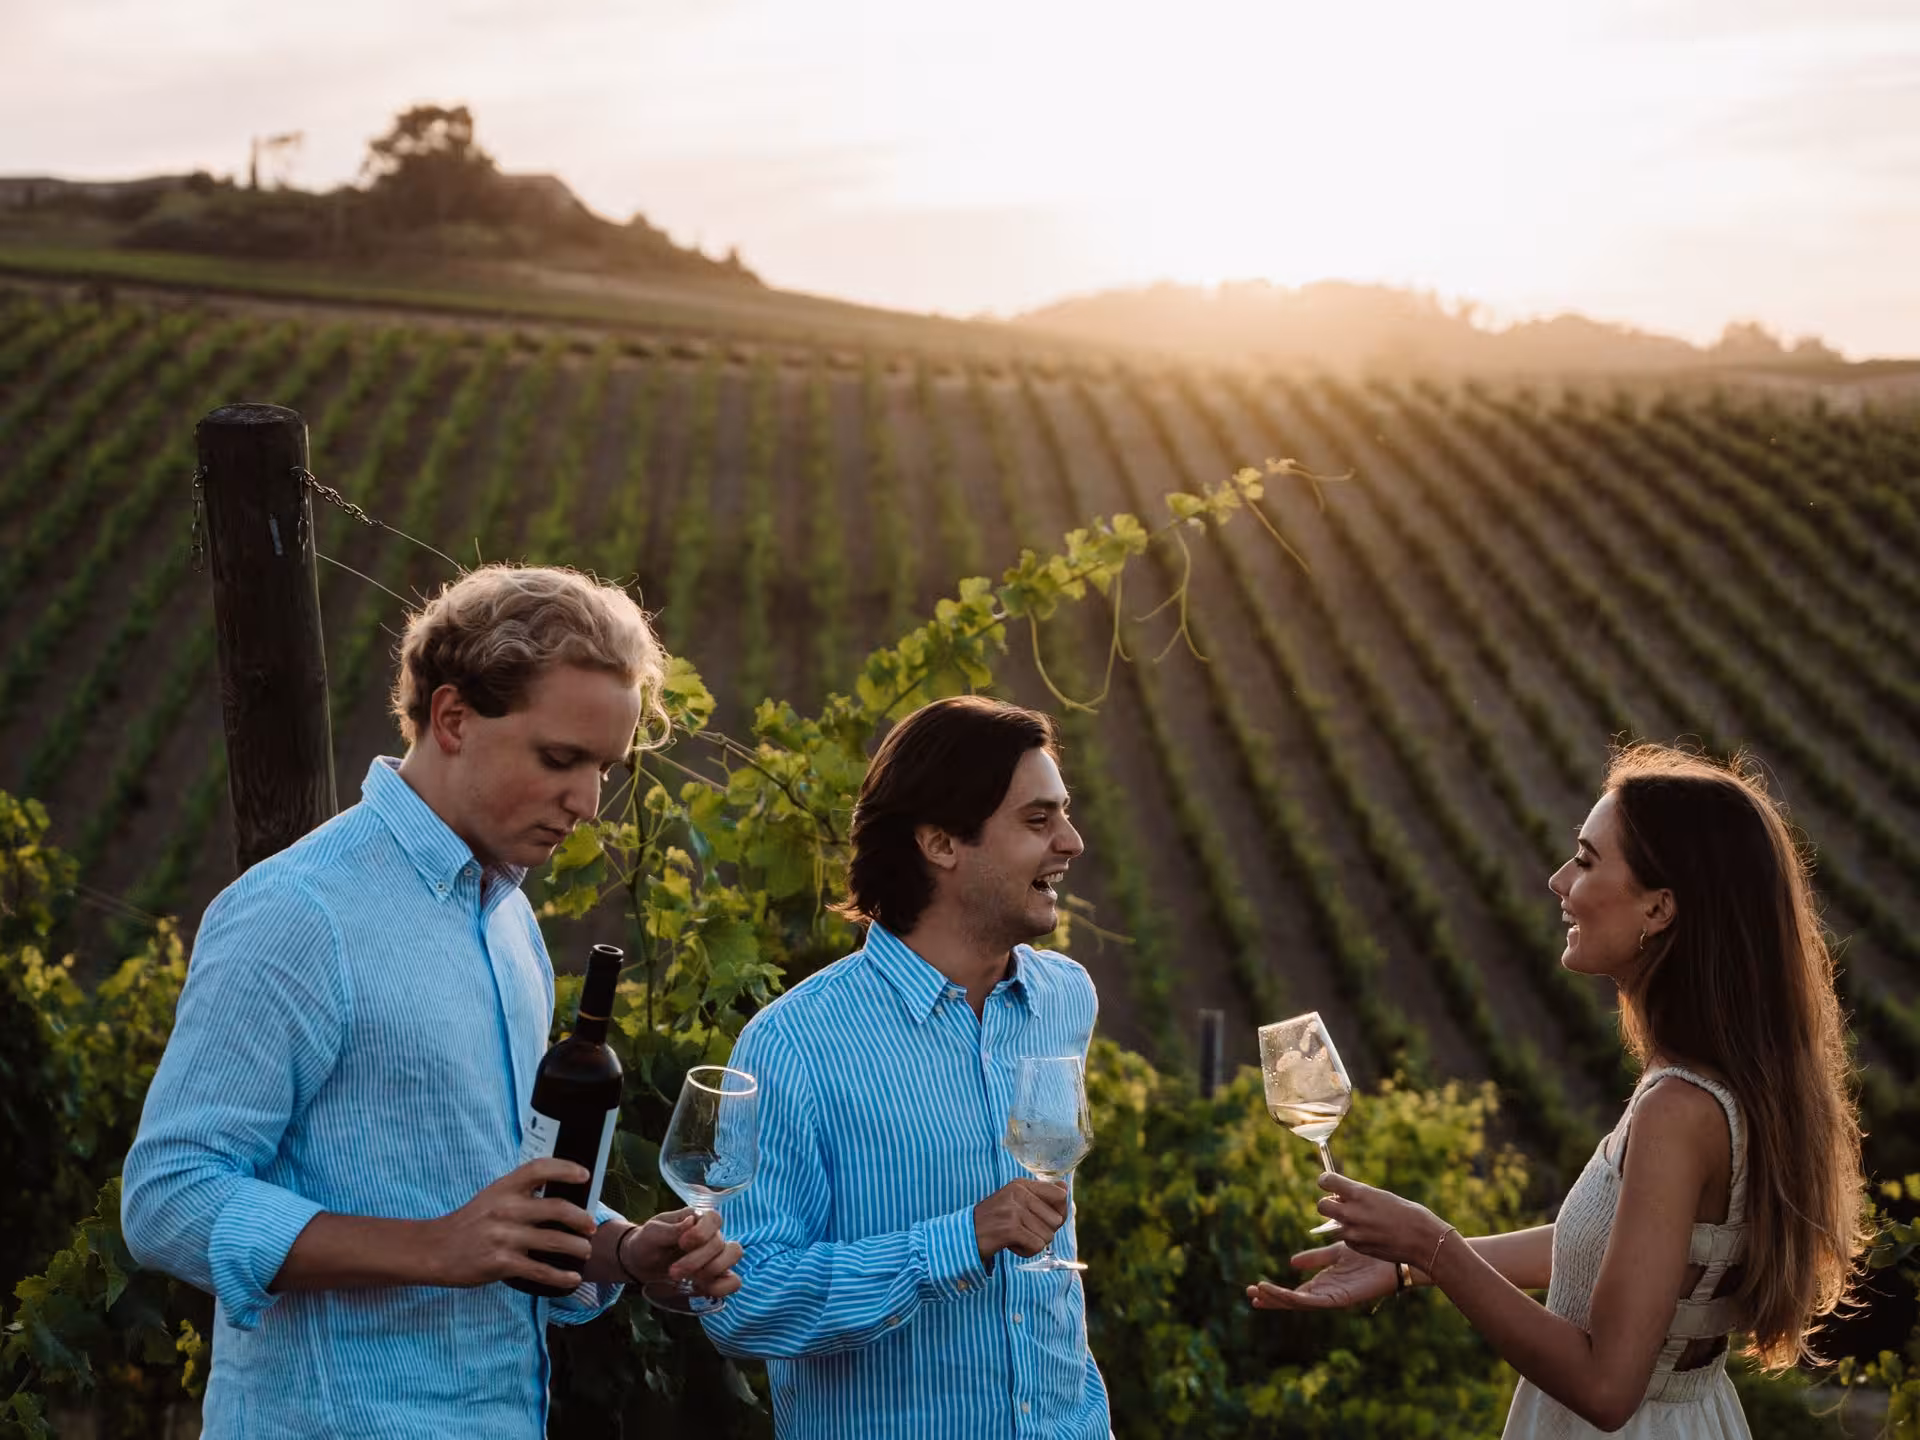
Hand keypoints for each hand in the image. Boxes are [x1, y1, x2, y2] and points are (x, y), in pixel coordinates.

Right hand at [424, 1159, 598, 1290]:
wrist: (434, 1250)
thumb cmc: (470, 1222)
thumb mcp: (492, 1197)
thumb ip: (520, 1195)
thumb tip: (560, 1201)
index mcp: (504, 1188)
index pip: (539, 1169)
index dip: (565, 1168)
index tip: (585, 1175)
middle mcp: (506, 1209)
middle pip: (557, 1208)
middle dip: (581, 1219)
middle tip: (591, 1227)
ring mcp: (504, 1237)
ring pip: (554, 1241)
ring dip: (577, 1248)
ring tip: (586, 1251)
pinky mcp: (501, 1263)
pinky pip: (540, 1270)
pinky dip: (561, 1276)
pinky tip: (573, 1278)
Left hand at [617, 1208, 744, 1297]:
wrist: (641, 1264)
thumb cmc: (648, 1242)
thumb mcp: (652, 1233)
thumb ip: (670, 1228)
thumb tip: (692, 1220)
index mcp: (698, 1219)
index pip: (714, 1219)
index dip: (701, 1233)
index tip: (682, 1243)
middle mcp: (712, 1236)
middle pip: (720, 1244)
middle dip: (695, 1261)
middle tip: (673, 1272)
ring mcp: (717, 1257)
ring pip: (733, 1257)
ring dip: (711, 1271)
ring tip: (691, 1280)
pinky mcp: (716, 1278)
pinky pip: (733, 1282)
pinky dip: (722, 1288)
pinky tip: (701, 1289)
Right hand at [973, 1179, 1068, 1261]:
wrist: (964, 1236)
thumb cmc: (994, 1222)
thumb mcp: (1016, 1203)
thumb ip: (1041, 1197)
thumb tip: (1065, 1188)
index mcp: (1021, 1184)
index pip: (1060, 1195)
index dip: (1057, 1213)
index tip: (1041, 1219)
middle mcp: (1018, 1192)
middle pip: (1056, 1220)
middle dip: (1043, 1232)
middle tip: (1022, 1231)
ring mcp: (1013, 1209)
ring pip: (1048, 1236)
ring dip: (1033, 1243)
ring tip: (1014, 1238)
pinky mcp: (1010, 1228)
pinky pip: (1037, 1246)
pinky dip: (1026, 1252)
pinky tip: (1011, 1246)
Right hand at [1247, 1241, 1396, 1310]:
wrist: (1394, 1255)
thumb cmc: (1371, 1254)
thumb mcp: (1336, 1252)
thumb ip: (1316, 1258)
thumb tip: (1292, 1263)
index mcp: (1325, 1283)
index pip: (1295, 1291)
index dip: (1275, 1291)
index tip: (1255, 1288)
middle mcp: (1327, 1292)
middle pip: (1293, 1300)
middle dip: (1271, 1299)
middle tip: (1249, 1295)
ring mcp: (1333, 1297)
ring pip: (1300, 1304)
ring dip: (1278, 1300)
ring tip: (1257, 1294)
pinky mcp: (1341, 1298)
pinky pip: (1315, 1301)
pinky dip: (1296, 1299)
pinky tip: (1282, 1293)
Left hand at [1309, 1172, 1450, 1269]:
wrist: (1422, 1240)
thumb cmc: (1407, 1213)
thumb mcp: (1381, 1196)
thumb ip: (1359, 1196)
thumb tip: (1342, 1196)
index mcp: (1359, 1194)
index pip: (1326, 1181)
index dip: (1325, 1181)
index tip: (1328, 1182)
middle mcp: (1352, 1212)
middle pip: (1321, 1206)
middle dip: (1327, 1204)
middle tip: (1339, 1204)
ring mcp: (1353, 1232)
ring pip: (1330, 1227)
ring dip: (1338, 1223)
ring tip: (1356, 1221)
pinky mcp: (1357, 1247)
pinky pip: (1345, 1239)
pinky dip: (1351, 1236)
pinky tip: (1368, 1234)